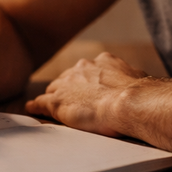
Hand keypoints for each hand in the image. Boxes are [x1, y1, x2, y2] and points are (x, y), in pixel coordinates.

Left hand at [25, 52, 147, 136]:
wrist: (129, 102)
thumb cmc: (140, 94)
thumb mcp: (138, 79)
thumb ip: (131, 80)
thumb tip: (139, 84)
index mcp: (102, 62)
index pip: (88, 70)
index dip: (86, 81)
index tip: (87, 88)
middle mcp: (82, 68)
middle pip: (68, 78)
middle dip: (67, 88)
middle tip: (69, 100)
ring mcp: (67, 85)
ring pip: (53, 89)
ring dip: (51, 96)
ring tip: (47, 105)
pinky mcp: (57, 102)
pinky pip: (41, 103)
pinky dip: (36, 106)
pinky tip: (31, 109)